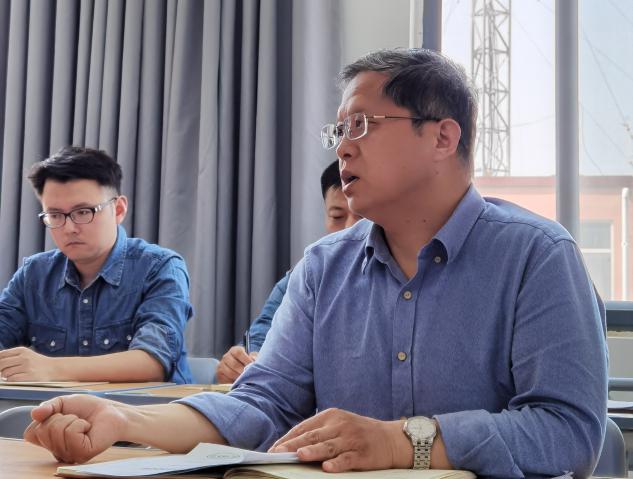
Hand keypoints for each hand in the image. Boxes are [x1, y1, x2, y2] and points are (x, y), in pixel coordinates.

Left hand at [0, 347, 61, 380]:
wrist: (53, 368)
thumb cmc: (37, 362)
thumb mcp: (26, 354)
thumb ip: (11, 356)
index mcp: (22, 350)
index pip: (2, 354)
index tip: (0, 365)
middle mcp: (24, 357)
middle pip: (1, 364)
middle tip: (2, 372)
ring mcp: (27, 367)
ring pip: (5, 373)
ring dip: (6, 376)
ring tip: (12, 375)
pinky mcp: (29, 376)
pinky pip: (12, 379)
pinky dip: (11, 380)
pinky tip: (16, 378)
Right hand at [24, 394, 127, 462]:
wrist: (111, 411)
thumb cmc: (88, 409)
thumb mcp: (63, 402)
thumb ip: (47, 407)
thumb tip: (34, 413)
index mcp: (49, 442)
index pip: (30, 433)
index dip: (43, 418)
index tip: (60, 414)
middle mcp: (57, 451)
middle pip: (42, 430)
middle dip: (60, 416)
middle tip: (75, 418)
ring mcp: (69, 455)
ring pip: (56, 430)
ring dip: (72, 420)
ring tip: (83, 423)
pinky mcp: (82, 454)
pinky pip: (71, 433)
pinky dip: (79, 424)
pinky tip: (87, 428)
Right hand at [215, 346, 257, 382]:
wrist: (240, 371)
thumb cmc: (247, 363)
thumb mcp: (252, 358)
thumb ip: (254, 357)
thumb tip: (253, 359)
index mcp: (234, 350)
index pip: (238, 352)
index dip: (246, 359)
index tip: (251, 365)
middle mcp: (226, 357)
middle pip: (234, 364)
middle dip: (243, 371)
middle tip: (249, 375)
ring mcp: (221, 366)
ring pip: (230, 373)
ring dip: (238, 378)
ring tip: (245, 380)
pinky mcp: (219, 375)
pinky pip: (225, 379)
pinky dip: (232, 382)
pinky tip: (238, 383)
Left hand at [269, 408, 411, 471]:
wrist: (391, 439)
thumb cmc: (359, 433)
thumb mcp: (338, 425)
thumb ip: (319, 433)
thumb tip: (291, 445)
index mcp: (331, 416)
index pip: (305, 427)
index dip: (288, 438)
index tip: (274, 449)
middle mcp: (340, 425)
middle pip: (313, 436)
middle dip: (294, 445)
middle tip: (278, 453)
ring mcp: (352, 439)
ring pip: (328, 446)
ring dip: (313, 451)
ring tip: (299, 456)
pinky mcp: (363, 453)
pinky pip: (347, 459)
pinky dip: (337, 464)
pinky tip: (327, 467)